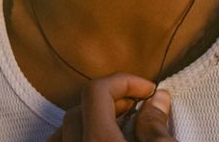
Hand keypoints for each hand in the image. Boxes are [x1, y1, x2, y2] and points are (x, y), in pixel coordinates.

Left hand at [45, 74, 178, 141]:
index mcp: (98, 141)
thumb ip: (155, 127)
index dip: (124, 82)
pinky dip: (73, 139)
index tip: (148, 90)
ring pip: (61, 133)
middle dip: (108, 101)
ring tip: (115, 125)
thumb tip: (156, 99)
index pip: (96, 91)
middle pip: (77, 110)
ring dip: (86, 121)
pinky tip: (95, 141)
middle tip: (137, 106)